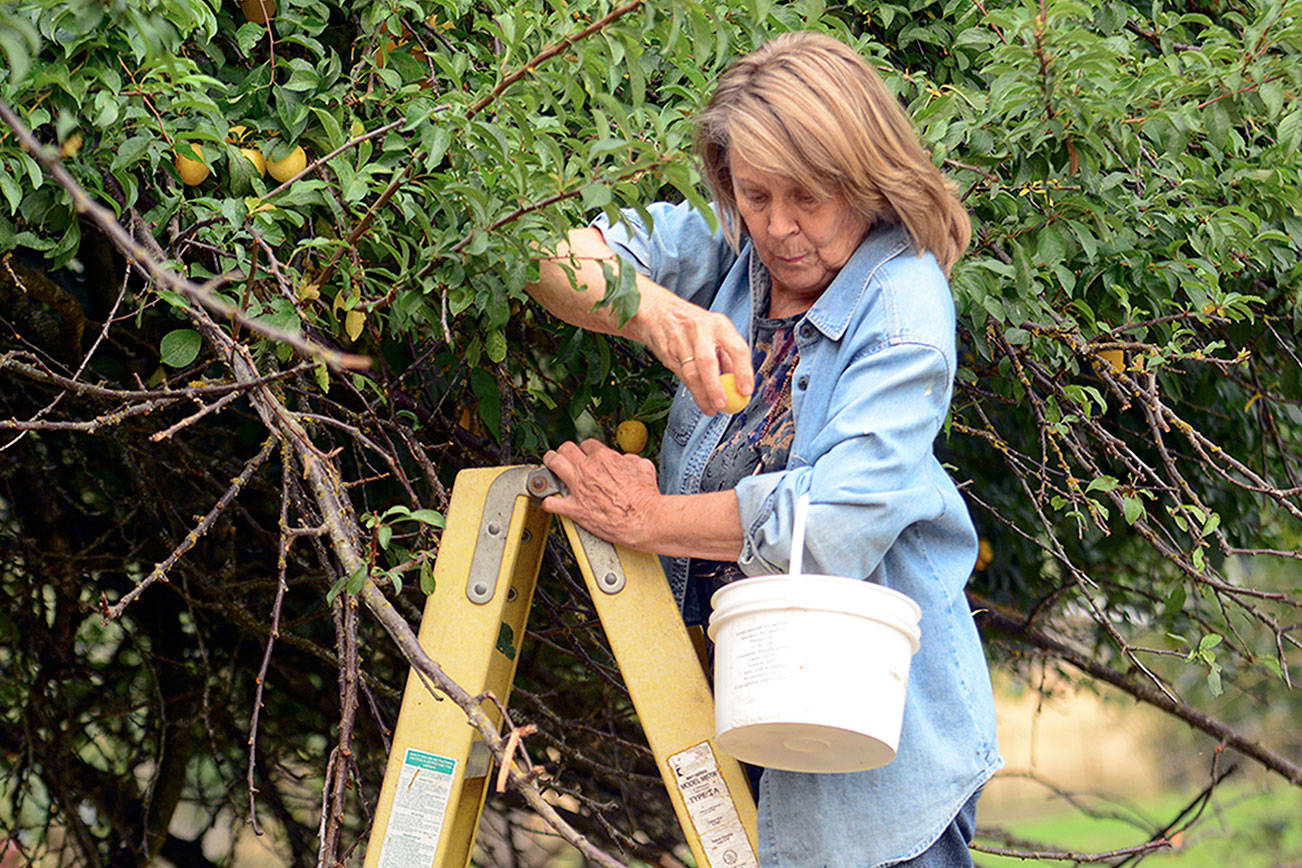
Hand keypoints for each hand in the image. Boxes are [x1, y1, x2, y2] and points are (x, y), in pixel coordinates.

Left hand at [540, 439, 660, 547]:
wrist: (645, 519)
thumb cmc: (646, 497)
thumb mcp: (643, 467)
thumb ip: (630, 459)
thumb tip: (625, 459)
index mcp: (604, 458)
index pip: (586, 444)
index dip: (586, 450)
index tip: (586, 456)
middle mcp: (587, 469)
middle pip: (566, 449)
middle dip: (564, 451)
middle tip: (563, 456)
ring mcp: (578, 488)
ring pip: (553, 464)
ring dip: (549, 464)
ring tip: (548, 466)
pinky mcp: (574, 509)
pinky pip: (550, 502)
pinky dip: (547, 501)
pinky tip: (547, 501)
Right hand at [629, 292, 753, 414]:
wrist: (658, 311)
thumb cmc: (693, 324)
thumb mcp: (715, 331)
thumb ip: (726, 356)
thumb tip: (739, 384)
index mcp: (719, 324)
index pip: (737, 348)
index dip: (743, 372)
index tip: (745, 391)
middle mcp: (700, 330)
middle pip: (708, 362)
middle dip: (715, 387)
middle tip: (723, 404)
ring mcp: (680, 340)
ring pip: (691, 373)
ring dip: (702, 395)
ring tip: (711, 409)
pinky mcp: (667, 352)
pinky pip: (681, 375)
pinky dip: (692, 390)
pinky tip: (700, 398)